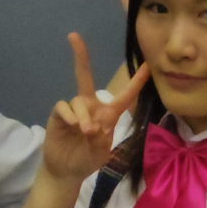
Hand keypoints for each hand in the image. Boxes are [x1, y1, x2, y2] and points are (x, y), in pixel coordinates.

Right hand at [41, 33, 149, 182]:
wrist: (67, 171)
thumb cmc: (88, 159)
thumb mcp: (101, 152)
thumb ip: (102, 139)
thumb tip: (93, 125)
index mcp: (108, 114)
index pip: (125, 95)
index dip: (136, 82)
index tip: (148, 66)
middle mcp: (90, 106)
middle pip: (85, 77)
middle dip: (80, 56)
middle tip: (73, 36)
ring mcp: (74, 110)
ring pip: (79, 100)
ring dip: (84, 115)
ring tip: (86, 132)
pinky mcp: (58, 116)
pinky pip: (64, 107)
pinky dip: (70, 115)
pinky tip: (74, 125)